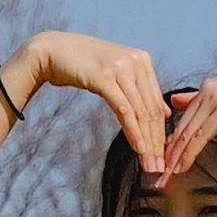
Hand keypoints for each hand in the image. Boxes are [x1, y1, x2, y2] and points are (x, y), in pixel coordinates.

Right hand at [7, 29, 173, 155]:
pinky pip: (124, 109)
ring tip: (150, 163)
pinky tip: (138, 148)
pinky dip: (133, 131)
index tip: (163, 154)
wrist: (52, 50)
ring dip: (146, 141)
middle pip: (151, 108)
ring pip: (140, 111)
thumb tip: (164, 112)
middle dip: (156, 140)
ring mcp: (121, 68)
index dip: (161, 131)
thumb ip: (139, 89)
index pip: (156, 102)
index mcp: (142, 60)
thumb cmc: (82, 65)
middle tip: (159, 166)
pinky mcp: (105, 77)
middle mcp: (136, 62)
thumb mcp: (115, 74)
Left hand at [164, 64, 216, 175]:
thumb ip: (209, 102)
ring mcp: (214, 98)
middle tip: (155, 177)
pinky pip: (200, 135)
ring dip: (173, 159)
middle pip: (179, 128)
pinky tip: (180, 168)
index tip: (161, 163)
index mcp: (208, 88)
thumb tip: (178, 102)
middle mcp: (206, 90)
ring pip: (186, 133)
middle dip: (166, 155)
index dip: (170, 143)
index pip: (182, 120)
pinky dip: (188, 153)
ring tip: (163, 179)